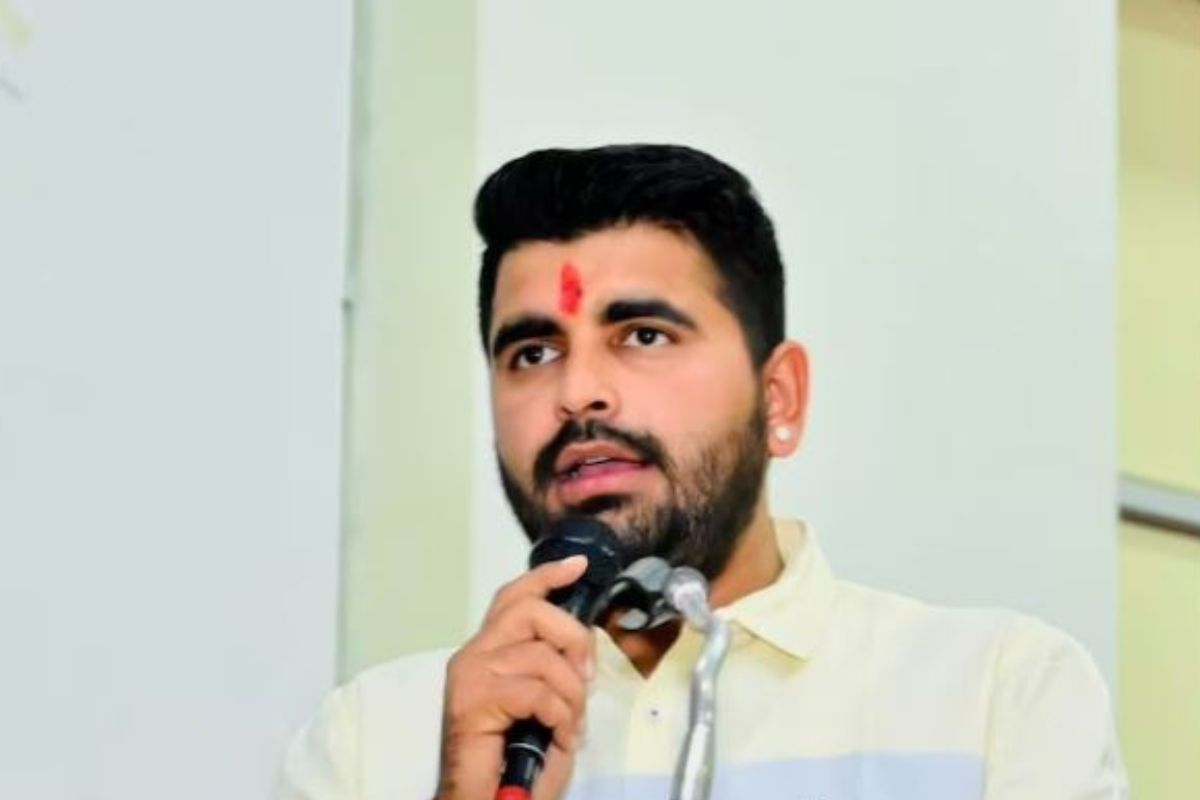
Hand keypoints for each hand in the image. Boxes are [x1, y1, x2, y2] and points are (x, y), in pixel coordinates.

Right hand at [436, 555, 594, 799]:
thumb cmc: (516, 760)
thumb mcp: (547, 703)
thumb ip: (557, 668)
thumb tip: (585, 643)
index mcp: (488, 651)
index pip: (514, 597)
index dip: (547, 576)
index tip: (577, 566)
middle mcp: (473, 656)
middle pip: (532, 610)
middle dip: (573, 638)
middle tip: (586, 678)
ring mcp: (470, 676)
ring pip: (542, 656)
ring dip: (571, 694)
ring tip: (570, 724)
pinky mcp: (473, 701)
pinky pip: (537, 692)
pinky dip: (561, 717)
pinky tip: (560, 738)